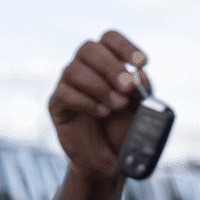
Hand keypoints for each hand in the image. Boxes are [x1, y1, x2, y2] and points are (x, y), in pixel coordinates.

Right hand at [47, 30, 148, 179]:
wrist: (110, 160)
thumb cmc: (125, 129)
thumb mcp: (140, 108)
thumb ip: (140, 90)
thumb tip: (139, 74)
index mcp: (106, 62)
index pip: (109, 39)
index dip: (125, 46)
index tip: (143, 63)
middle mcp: (84, 68)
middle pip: (88, 49)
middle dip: (111, 67)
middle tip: (127, 88)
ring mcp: (67, 85)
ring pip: (74, 69)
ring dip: (99, 86)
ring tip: (117, 106)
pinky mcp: (57, 105)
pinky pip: (64, 93)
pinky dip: (86, 101)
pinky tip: (102, 113)